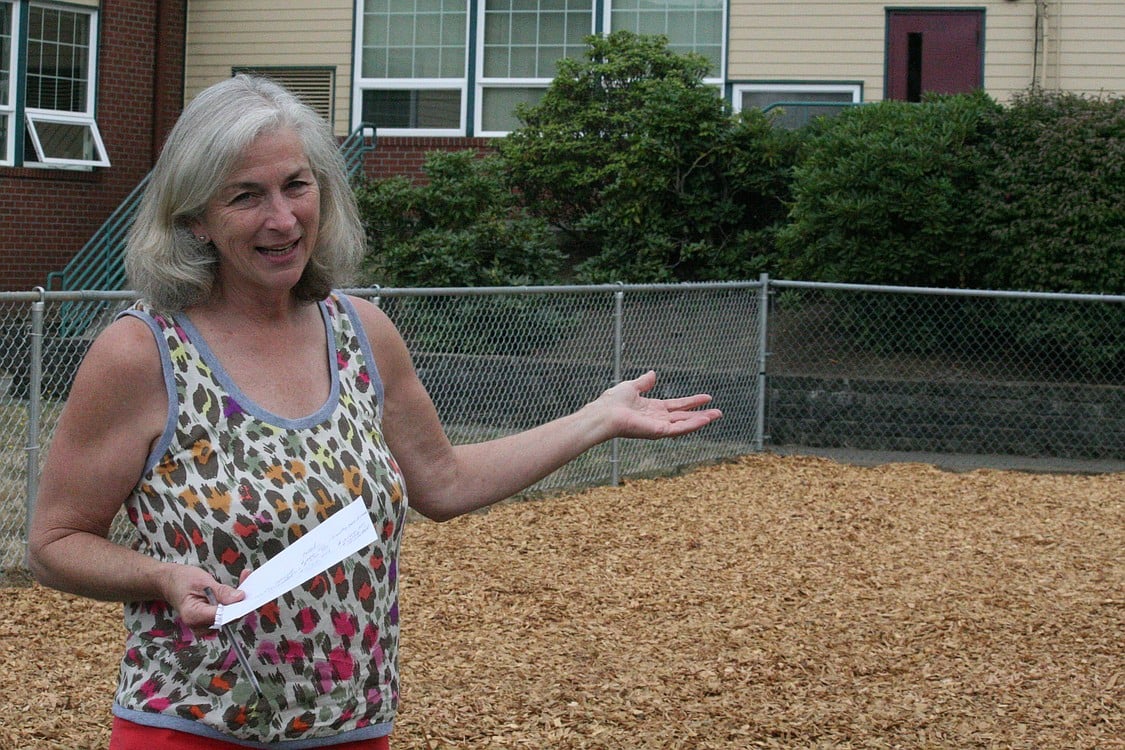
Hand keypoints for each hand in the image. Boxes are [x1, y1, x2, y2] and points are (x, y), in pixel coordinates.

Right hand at [160, 564, 247, 634]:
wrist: (170, 582)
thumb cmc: (181, 581)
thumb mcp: (201, 581)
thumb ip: (220, 591)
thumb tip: (239, 598)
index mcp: (193, 616)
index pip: (221, 616)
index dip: (236, 607)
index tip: (247, 596)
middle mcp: (199, 625)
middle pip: (228, 618)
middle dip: (240, 601)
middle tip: (250, 584)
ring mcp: (205, 625)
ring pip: (230, 615)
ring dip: (239, 599)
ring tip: (245, 579)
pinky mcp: (211, 620)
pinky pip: (228, 613)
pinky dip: (235, 600)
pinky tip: (241, 586)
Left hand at [595, 370, 721, 439]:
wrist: (605, 413)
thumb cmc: (613, 401)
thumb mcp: (632, 387)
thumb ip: (644, 382)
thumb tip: (653, 374)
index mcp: (652, 409)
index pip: (677, 406)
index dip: (691, 402)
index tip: (706, 397)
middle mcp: (658, 419)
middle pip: (684, 417)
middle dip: (701, 414)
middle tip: (718, 412)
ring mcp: (659, 427)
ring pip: (685, 424)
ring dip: (701, 420)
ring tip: (716, 415)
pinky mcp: (658, 432)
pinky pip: (679, 429)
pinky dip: (692, 425)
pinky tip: (704, 419)